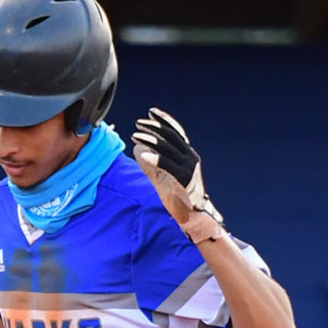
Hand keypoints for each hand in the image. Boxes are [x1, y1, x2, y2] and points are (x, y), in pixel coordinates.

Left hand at [130, 107, 226, 242]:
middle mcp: (190, 158)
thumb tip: (137, 149)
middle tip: (139, 123)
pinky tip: (142, 154)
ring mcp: (188, 168)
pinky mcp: (183, 179)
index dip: (164, 120)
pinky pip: (168, 165)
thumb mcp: (163, 175)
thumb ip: (152, 162)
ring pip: (168, 148)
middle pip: (171, 136)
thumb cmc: (177, 195)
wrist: (193, 215)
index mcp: (187, 154)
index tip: (151, 112)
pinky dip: (154, 158)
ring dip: (150, 140)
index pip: (176, 132)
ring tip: (135, 135)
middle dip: (154, 127)